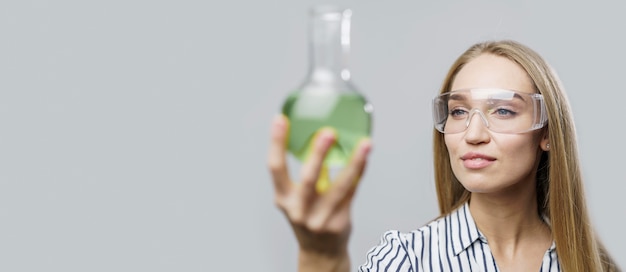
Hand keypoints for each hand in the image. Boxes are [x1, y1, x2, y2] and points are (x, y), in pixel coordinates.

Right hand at [267, 115, 371, 269]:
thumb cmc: (308, 216)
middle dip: (318, 154)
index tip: (281, 119)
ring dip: (354, 162)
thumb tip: (321, 138)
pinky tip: (365, 157)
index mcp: (283, 198)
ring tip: (364, 144)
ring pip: (339, 186)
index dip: (276, 143)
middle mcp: (299, 209)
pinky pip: (352, 191)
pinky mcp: (339, 221)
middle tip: (328, 132)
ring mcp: (320, 218)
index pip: (275, 167)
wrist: (320, 252)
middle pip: (308, 178)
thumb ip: (307, 173)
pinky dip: (359, 171)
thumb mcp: (297, 197)